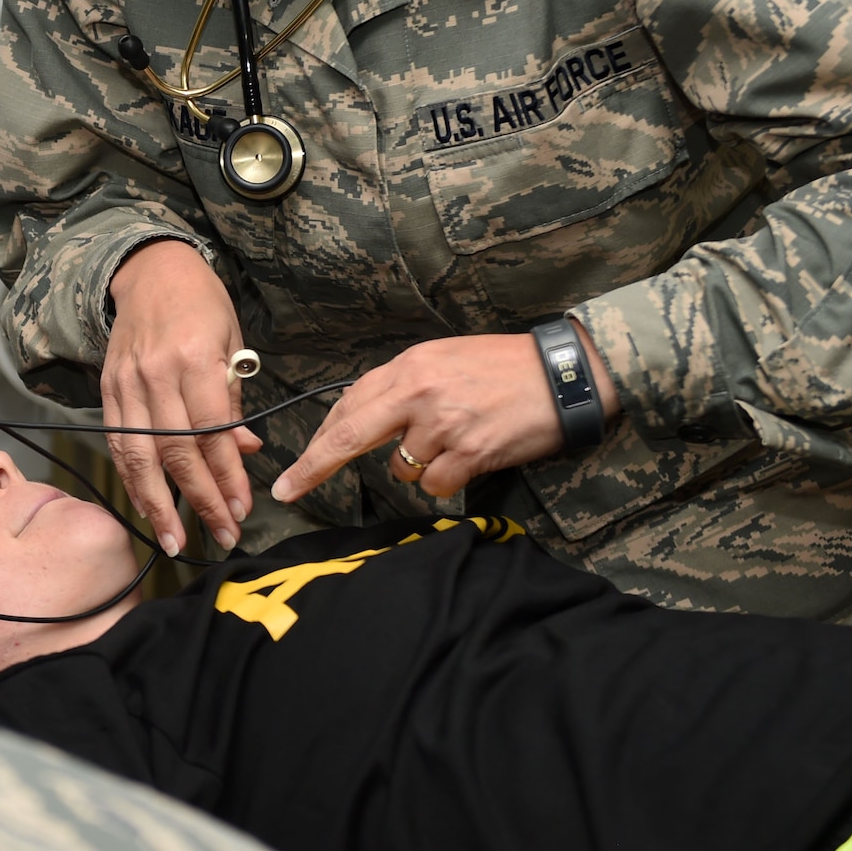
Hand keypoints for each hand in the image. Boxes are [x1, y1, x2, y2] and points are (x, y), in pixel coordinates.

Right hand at [103, 240, 262, 556]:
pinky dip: (131, 478)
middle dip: (200, 499)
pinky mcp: (108, 388)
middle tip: (222, 533)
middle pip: (176, 451)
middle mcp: (156, 373)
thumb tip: (245, 451)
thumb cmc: (201, 304)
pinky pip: (119, 442)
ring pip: (140, 455)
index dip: (228, 476)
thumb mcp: (231, 341)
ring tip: (174, 539)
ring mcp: (127, 382)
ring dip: (157, 503)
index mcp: (194, 358)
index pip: (213, 431)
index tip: (243, 509)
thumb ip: (233, 399)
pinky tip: (145, 505)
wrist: (151, 270)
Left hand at [272, 327, 618, 501]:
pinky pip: (436, 485)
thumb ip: (400, 387)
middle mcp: (418, 392)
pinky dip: (448, 481)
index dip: (317, 440)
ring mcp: (443, 423)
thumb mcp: (443, 360)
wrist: (564, 374)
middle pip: (348, 436)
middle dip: (313, 467)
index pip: (347, 406)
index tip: (293, 467)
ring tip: (457, 440)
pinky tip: (472, 457)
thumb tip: (361, 418)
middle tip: (287, 490)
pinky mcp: (471, 451)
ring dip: (419, 467)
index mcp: (408, 366)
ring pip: (401, 468)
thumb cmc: (503, 367)